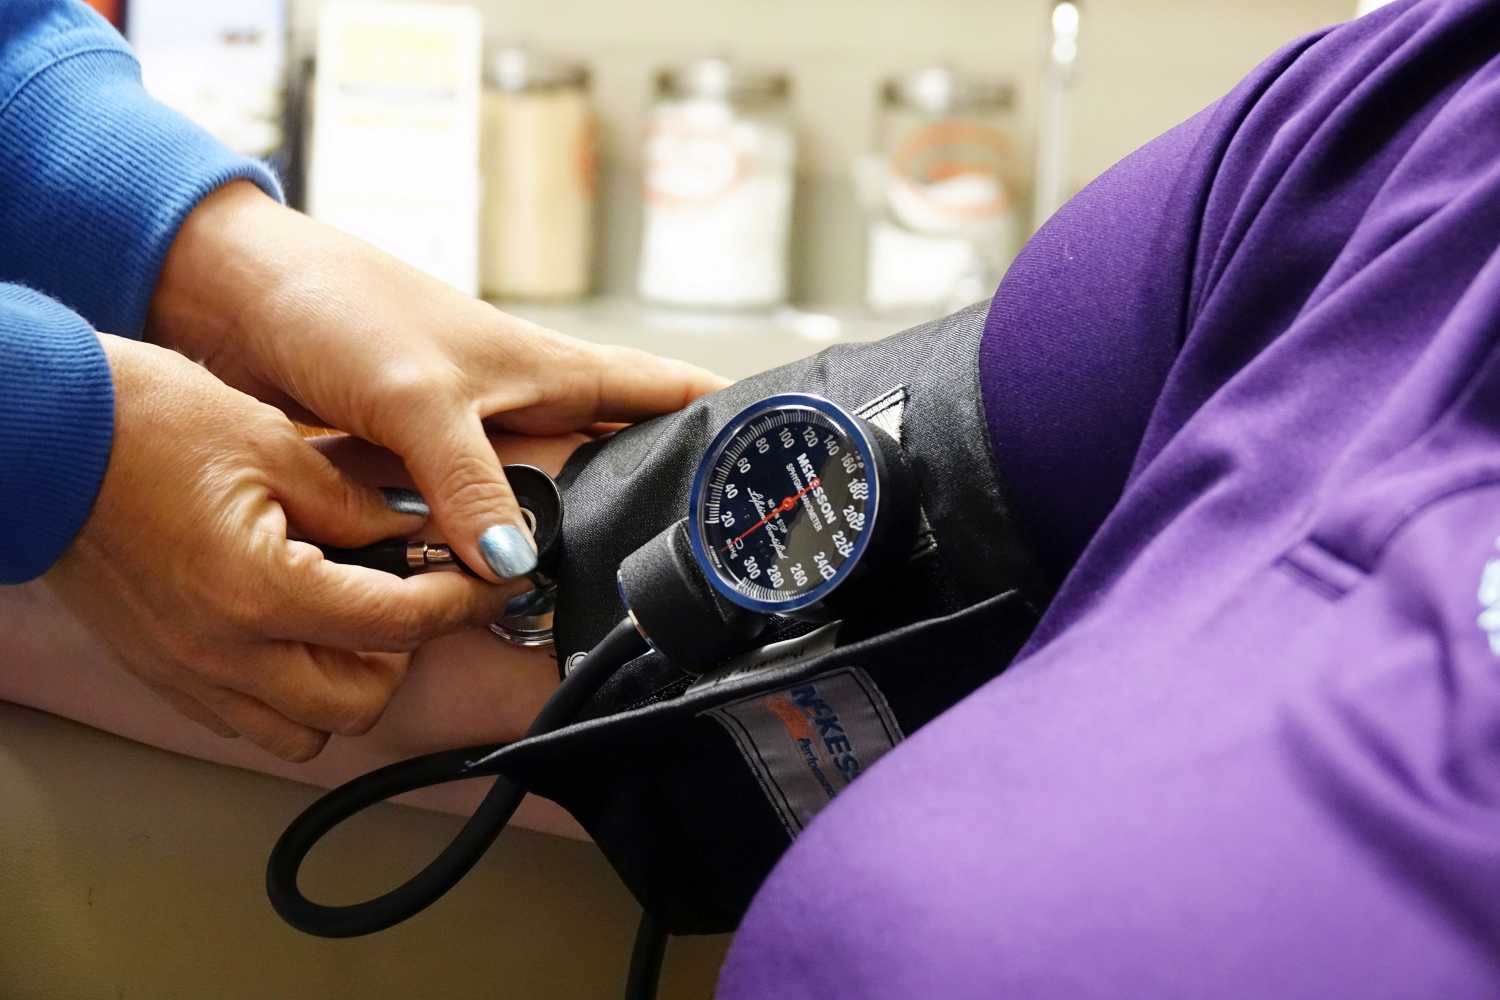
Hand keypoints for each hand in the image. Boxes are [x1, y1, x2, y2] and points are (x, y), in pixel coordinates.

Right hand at [44, 335, 527, 760]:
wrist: (39, 434)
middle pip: (358, 703)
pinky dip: (287, 693)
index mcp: (259, 591)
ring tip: (350, 617)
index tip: (487, 579)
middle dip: (402, 651)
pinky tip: (294, 630)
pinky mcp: (160, 672)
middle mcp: (221, 652)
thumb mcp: (274, 448)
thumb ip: (359, 505)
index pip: (397, 624)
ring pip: (302, 732)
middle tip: (409, 591)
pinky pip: (244, 719)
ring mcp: (185, 672)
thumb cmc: (143, 423)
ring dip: (344, 685)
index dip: (458, 599)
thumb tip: (421, 532)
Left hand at [146, 183, 728, 582]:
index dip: (717, 417)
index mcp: (547, 369)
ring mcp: (470, 439)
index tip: (774, 455)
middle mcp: (519, 405)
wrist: (236, 300)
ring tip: (609, 596)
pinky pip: (468, 521)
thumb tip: (513, 568)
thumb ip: (469, 483)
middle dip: (650, 500)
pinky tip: (491, 591)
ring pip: (540, 499)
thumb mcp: (420, 397)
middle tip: (695, 561)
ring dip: (562, 540)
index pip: (657, 390)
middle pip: (610, 457)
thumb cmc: (341, 310)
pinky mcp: (415, 467)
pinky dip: (484, 553)